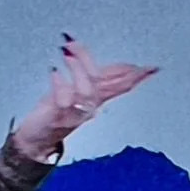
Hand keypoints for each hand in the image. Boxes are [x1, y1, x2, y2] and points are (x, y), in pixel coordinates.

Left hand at [10, 34, 157, 161]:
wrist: (37, 139)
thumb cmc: (57, 112)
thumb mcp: (81, 90)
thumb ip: (102, 78)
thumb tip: (123, 67)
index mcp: (95, 98)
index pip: (121, 85)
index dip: (138, 77)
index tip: (153, 68)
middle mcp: (88, 107)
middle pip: (108, 88)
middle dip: (119, 72)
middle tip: (122, 57)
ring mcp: (73, 112)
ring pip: (86, 91)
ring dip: (79, 68)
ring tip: (69, 52)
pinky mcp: (57, 115)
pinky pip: (62, 101)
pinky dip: (59, 83)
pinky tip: (54, 69)